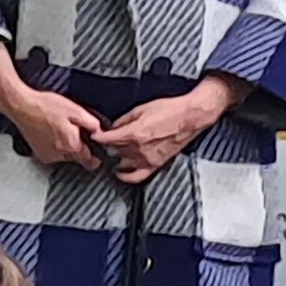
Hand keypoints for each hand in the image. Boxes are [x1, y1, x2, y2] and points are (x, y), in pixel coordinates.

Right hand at [0, 74, 109, 172]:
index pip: (90, 161)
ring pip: (65, 155)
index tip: (98, 155)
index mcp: (71, 144)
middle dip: (80, 147)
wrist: (22, 106)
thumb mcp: (75, 110)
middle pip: (77, 157)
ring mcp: (48, 155)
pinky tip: (51, 133)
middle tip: (75, 132)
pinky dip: (55, 146)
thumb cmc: (46, 106)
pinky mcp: (39, 153)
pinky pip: (53, 154)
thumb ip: (92, 123)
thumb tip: (100, 132)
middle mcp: (60, 154)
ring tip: (60, 129)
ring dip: (66, 146)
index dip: (96, 156)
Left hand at [95, 83, 231, 181]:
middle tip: (108, 138)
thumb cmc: (170, 110)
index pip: (106, 139)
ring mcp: (147, 159)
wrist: (190, 117)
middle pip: (113, 150)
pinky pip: (136, 177)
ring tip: (115, 151)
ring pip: (122, 163)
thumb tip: (113, 126)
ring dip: (116, 157)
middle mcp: (138, 149)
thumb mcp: (141, 109)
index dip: (97, 136)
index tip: (95, 134)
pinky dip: (126, 177)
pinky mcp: (156, 165)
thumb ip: (124, 120)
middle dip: (109, 144)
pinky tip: (121, 172)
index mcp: (133, 133)